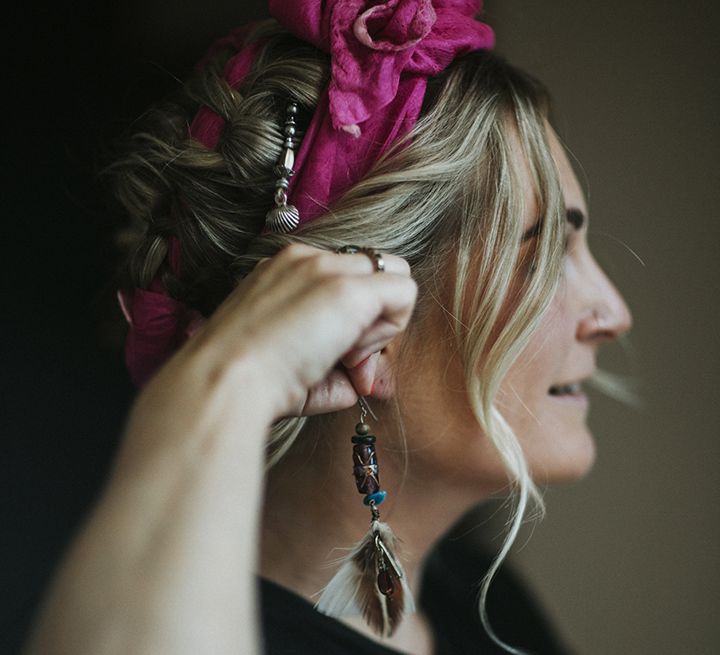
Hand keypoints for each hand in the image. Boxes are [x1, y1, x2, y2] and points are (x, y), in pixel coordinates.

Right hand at [168, 243, 416, 419]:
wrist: (225, 381)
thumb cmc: (253, 382)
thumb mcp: (295, 362)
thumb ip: (333, 364)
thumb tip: (363, 381)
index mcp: (286, 270)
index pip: (346, 280)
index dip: (354, 322)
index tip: (340, 361)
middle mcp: (306, 260)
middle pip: (372, 273)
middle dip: (373, 321)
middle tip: (350, 364)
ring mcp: (326, 269)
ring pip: (392, 277)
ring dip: (380, 324)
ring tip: (344, 360)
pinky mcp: (346, 289)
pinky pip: (404, 291)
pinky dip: (392, 327)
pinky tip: (354, 354)